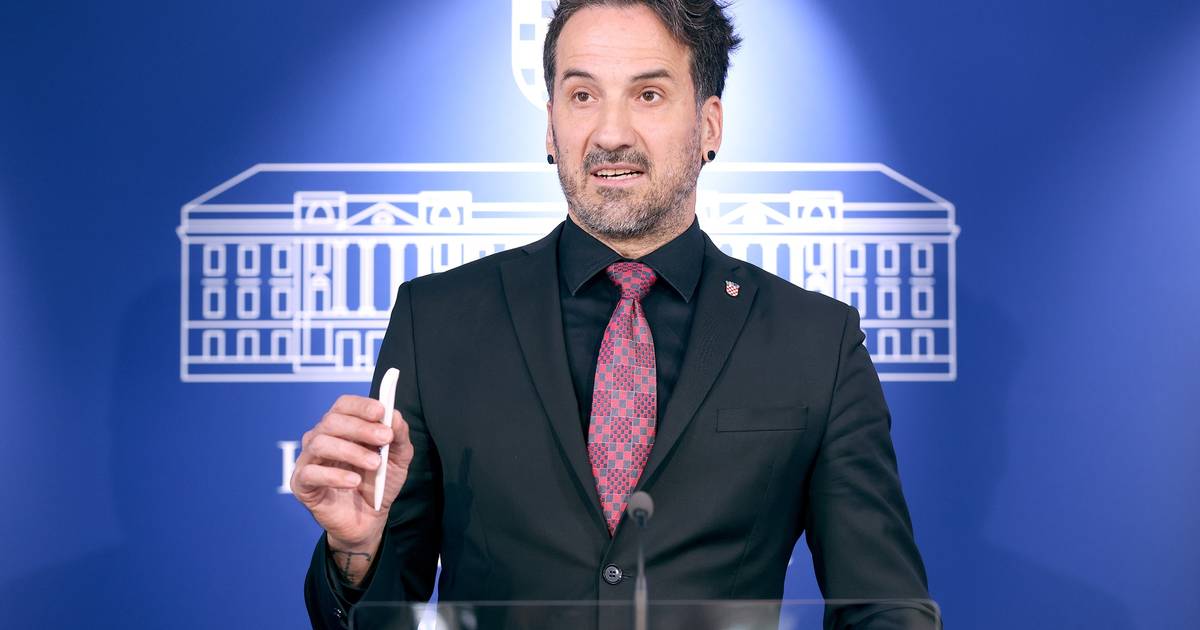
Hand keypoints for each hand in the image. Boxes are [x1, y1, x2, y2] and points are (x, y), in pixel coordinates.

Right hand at [291, 394, 413, 552]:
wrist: (369, 520)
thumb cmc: (378, 484)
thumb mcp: (398, 460)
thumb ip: (399, 436)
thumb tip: (394, 415)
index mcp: (342, 427)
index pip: (344, 405)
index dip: (361, 405)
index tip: (382, 412)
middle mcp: (321, 438)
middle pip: (332, 421)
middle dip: (361, 428)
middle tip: (384, 438)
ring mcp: (308, 460)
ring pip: (321, 443)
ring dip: (351, 451)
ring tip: (374, 464)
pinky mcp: (301, 484)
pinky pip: (311, 473)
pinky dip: (334, 475)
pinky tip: (353, 481)